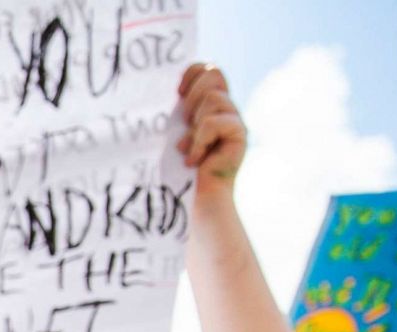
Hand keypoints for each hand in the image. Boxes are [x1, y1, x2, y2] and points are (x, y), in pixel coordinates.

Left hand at [176, 63, 244, 195]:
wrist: (194, 198)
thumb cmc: (176, 167)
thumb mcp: (172, 132)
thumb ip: (174, 110)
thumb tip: (157, 90)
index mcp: (210, 103)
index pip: (208, 68)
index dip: (192, 72)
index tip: (176, 93)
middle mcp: (226, 107)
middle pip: (215, 73)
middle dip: (193, 94)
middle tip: (183, 121)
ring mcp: (234, 119)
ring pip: (213, 98)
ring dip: (193, 123)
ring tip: (185, 147)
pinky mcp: (239, 134)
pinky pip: (214, 123)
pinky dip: (198, 141)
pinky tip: (192, 160)